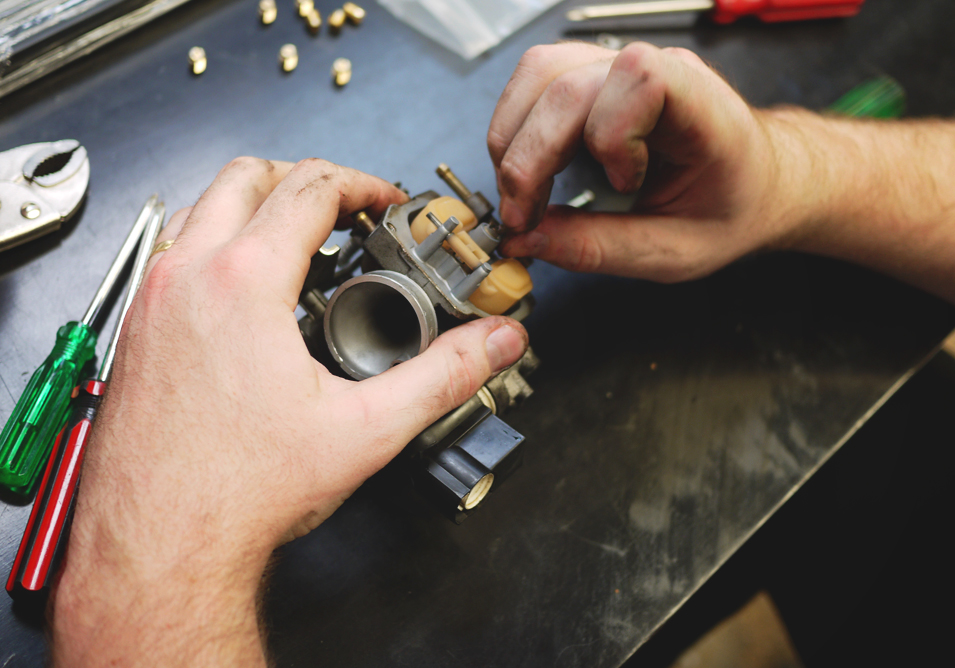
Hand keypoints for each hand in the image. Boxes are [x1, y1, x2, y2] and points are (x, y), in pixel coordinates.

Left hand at [51, 158, 527, 665]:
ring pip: (204, 206)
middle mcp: (186, 277)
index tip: (385, 202)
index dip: (362, 184)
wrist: (160, 545)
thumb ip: (443, 376)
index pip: (310, 188)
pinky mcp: (137, 328)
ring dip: (258, 203)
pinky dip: (221, 241)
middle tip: (349, 206)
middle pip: (248, 175)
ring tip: (304, 239)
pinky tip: (252, 291)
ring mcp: (152, 300)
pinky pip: (178, 250)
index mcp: (243, 283)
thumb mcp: (366, 430)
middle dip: (307, 177)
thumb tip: (494, 341)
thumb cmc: (238, 493)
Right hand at [489, 42, 798, 282]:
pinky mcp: (592, 76)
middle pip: (566, 84)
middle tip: (523, 220)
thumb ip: (600, 248)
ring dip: (514, 139)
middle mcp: (657, 70)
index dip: (612, 134)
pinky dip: (517, 129)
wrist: (754, 182)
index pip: (641, 77)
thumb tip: (527, 241)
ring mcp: (618, 67)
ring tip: (522, 195)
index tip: (618, 186)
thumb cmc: (730, 206)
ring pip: (539, 74)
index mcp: (700, 106)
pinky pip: (536, 83)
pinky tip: (530, 171)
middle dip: (530, 158)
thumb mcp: (676, 251)